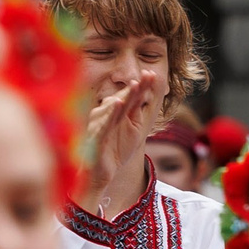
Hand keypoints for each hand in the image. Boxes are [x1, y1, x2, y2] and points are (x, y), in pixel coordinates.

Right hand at [81, 77, 159, 214]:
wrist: (100, 174)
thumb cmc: (115, 150)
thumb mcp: (132, 129)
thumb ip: (136, 111)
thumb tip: (145, 92)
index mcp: (115, 113)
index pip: (129, 96)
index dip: (141, 86)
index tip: (152, 74)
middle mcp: (105, 115)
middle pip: (122, 98)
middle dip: (135, 87)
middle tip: (146, 76)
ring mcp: (99, 125)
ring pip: (112, 108)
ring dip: (124, 96)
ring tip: (135, 86)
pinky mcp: (95, 137)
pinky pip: (103, 123)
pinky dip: (110, 114)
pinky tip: (117, 104)